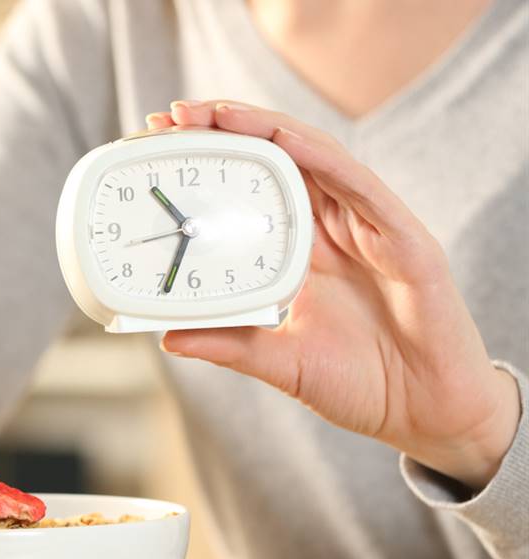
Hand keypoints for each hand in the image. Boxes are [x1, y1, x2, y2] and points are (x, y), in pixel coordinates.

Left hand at [145, 101, 519, 489]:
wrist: (427, 414)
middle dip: (228, 129)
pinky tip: (286, 139)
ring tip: (217, 113)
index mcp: (305, 251)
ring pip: (316, 157)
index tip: (161, 142)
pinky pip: (361, 186)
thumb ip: (229, 344)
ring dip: (266, 129)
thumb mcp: (279, 362)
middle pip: (278, 159)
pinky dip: (322, 158)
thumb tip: (168, 337)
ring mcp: (370, 228)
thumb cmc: (363, 384)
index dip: (213, 161)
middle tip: (173, 115)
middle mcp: (335, 229)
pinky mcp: (405, 239)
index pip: (254, 187)